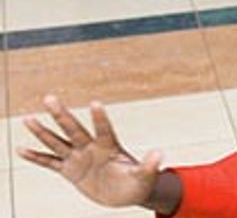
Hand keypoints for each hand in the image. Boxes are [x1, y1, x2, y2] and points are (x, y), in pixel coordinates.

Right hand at [18, 95, 162, 207]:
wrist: (124, 194)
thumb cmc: (137, 183)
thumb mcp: (145, 177)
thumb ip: (150, 165)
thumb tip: (160, 154)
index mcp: (111, 147)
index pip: (104, 129)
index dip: (100, 118)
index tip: (95, 103)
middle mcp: (92, 148)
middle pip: (74, 129)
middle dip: (62, 114)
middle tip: (49, 97)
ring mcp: (79, 158)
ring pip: (58, 142)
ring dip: (43, 132)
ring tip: (28, 119)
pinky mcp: (70, 171)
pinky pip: (49, 163)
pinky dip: (36, 157)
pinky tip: (21, 148)